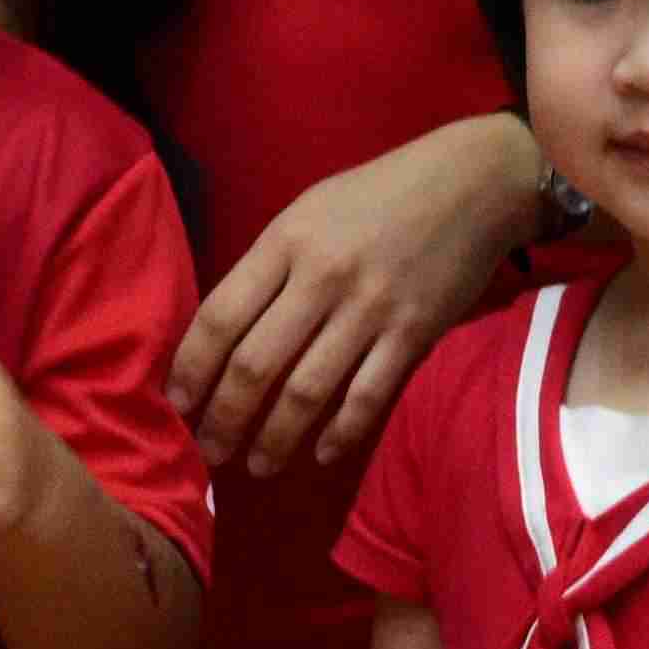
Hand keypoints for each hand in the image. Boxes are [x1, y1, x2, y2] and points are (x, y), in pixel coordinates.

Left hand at [170, 112, 542, 478]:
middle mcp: (323, 277)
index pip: (221, 317)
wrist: (471, 183)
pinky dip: (341, 432)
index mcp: (286, 242)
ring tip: (257, 465)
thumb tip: (228, 336)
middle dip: (225, 418)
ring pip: (308, 391)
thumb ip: (270, 268)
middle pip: (257, 364)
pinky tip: (322, 454)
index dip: (192, 369)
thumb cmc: (378, 196)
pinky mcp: (414, 333)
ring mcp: (371, 309)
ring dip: (276, 438)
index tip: (178, 403)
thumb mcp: (308, 212)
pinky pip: (368, 397)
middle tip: (209, 451)